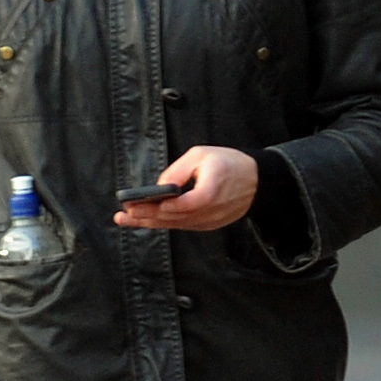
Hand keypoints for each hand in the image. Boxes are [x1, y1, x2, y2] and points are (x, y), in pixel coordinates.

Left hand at [114, 145, 257, 232]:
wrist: (256, 181)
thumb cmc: (228, 163)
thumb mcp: (202, 155)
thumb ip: (178, 171)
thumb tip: (159, 186)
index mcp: (212, 191)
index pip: (184, 204)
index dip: (161, 206)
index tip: (139, 205)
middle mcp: (211, 211)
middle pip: (174, 218)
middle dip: (147, 216)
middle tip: (124, 214)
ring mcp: (210, 221)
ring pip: (175, 225)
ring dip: (150, 223)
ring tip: (127, 219)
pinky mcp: (207, 225)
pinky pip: (182, 225)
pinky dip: (163, 223)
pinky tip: (145, 221)